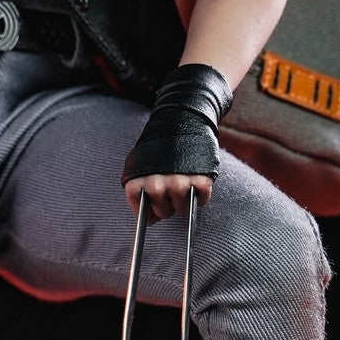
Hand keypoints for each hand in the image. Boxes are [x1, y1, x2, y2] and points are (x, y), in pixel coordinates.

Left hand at [120, 63, 230, 220]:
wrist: (182, 117)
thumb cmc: (159, 146)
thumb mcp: (140, 164)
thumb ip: (140, 190)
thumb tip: (150, 221)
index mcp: (138, 180)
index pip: (142, 213)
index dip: (150, 213)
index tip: (154, 208)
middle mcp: (156, 184)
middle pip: (164, 212)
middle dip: (167, 206)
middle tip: (171, 191)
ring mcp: (179, 182)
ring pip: (183, 209)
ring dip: (184, 201)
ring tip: (183, 185)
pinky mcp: (201, 179)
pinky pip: (202, 200)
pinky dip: (202, 196)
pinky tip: (197, 181)